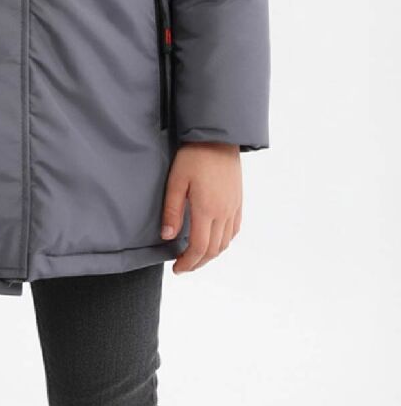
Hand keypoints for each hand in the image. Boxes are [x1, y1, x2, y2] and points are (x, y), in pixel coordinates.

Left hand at [160, 142, 241, 273]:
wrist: (219, 137)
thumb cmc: (194, 155)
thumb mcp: (176, 181)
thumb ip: (172, 210)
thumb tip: (168, 237)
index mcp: (207, 210)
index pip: (198, 247)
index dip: (187, 263)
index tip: (176, 268)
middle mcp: (224, 213)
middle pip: (213, 250)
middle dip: (197, 263)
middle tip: (183, 267)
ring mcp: (233, 208)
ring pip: (225, 243)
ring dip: (210, 255)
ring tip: (195, 256)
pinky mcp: (238, 201)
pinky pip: (234, 230)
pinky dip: (224, 242)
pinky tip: (214, 240)